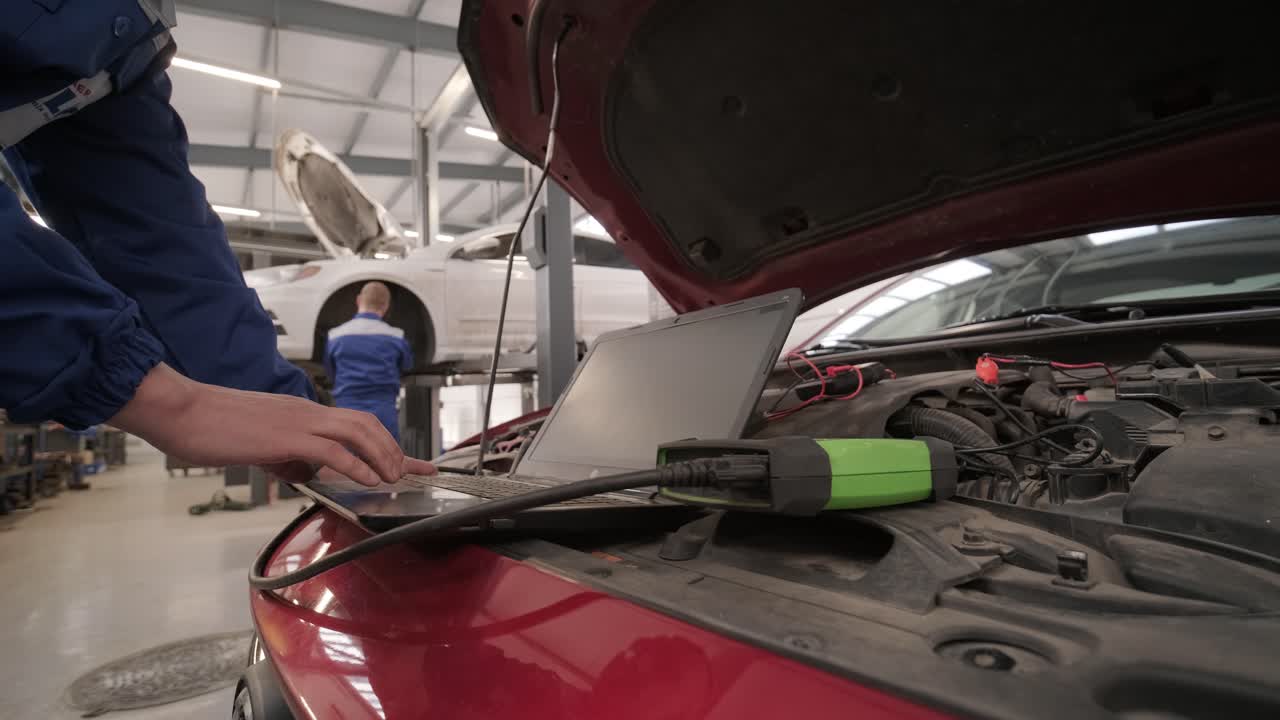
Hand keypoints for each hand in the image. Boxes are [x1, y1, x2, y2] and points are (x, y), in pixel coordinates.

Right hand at [110, 364, 436, 485]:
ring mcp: (298, 421)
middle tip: (415, 472)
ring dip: (381, 455)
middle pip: (366, 423)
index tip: (412, 462)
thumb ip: (286, 457)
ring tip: (394, 478)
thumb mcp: (258, 446)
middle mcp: (306, 412)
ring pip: (357, 431)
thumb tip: (304, 474)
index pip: (355, 424)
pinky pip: (331, 450)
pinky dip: (355, 465)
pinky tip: (367, 479)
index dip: (388, 443)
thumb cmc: (210, 428)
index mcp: (301, 414)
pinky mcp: (285, 436)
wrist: (181, 412)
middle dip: (395, 449)